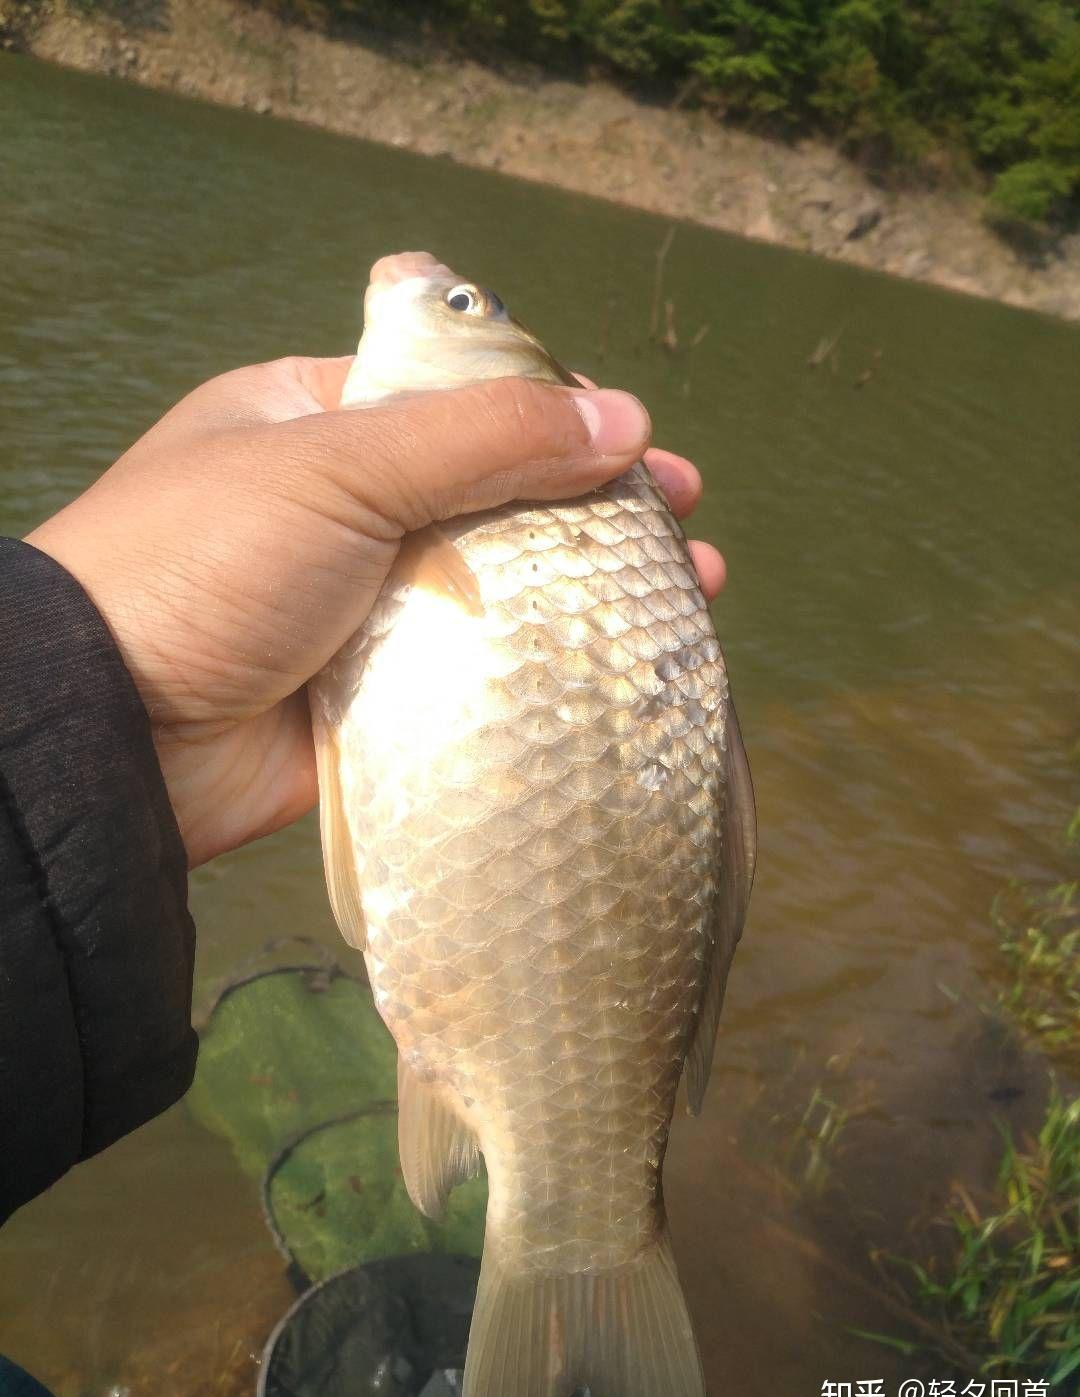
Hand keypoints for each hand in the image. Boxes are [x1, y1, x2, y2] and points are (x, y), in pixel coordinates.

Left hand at [28, 358, 725, 867]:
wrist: (115, 733)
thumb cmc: (210, 562)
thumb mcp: (343, 466)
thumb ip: (484, 439)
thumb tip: (624, 421)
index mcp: (316, 421)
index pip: (457, 398)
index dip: (555, 413)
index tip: (639, 443)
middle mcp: (345, 510)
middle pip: (494, 495)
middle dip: (594, 507)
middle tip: (682, 518)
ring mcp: (362, 609)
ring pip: (498, 589)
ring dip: (592, 590)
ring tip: (691, 592)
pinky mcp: (376, 698)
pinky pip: (477, 675)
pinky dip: (547, 671)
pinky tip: (625, 670)